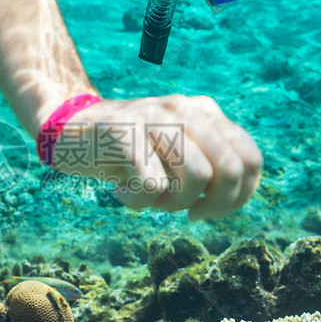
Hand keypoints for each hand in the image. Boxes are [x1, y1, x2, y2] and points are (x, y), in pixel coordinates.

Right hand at [50, 95, 262, 219]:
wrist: (69, 131)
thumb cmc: (125, 154)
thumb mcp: (174, 154)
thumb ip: (209, 164)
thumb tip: (236, 198)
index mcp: (205, 112)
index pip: (251, 159)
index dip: (238, 197)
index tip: (206, 209)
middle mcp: (185, 108)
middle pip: (230, 170)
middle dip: (212, 206)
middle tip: (185, 213)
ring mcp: (155, 116)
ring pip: (197, 178)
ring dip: (172, 204)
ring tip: (147, 197)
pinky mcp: (125, 131)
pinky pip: (152, 185)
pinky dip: (136, 202)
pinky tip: (120, 190)